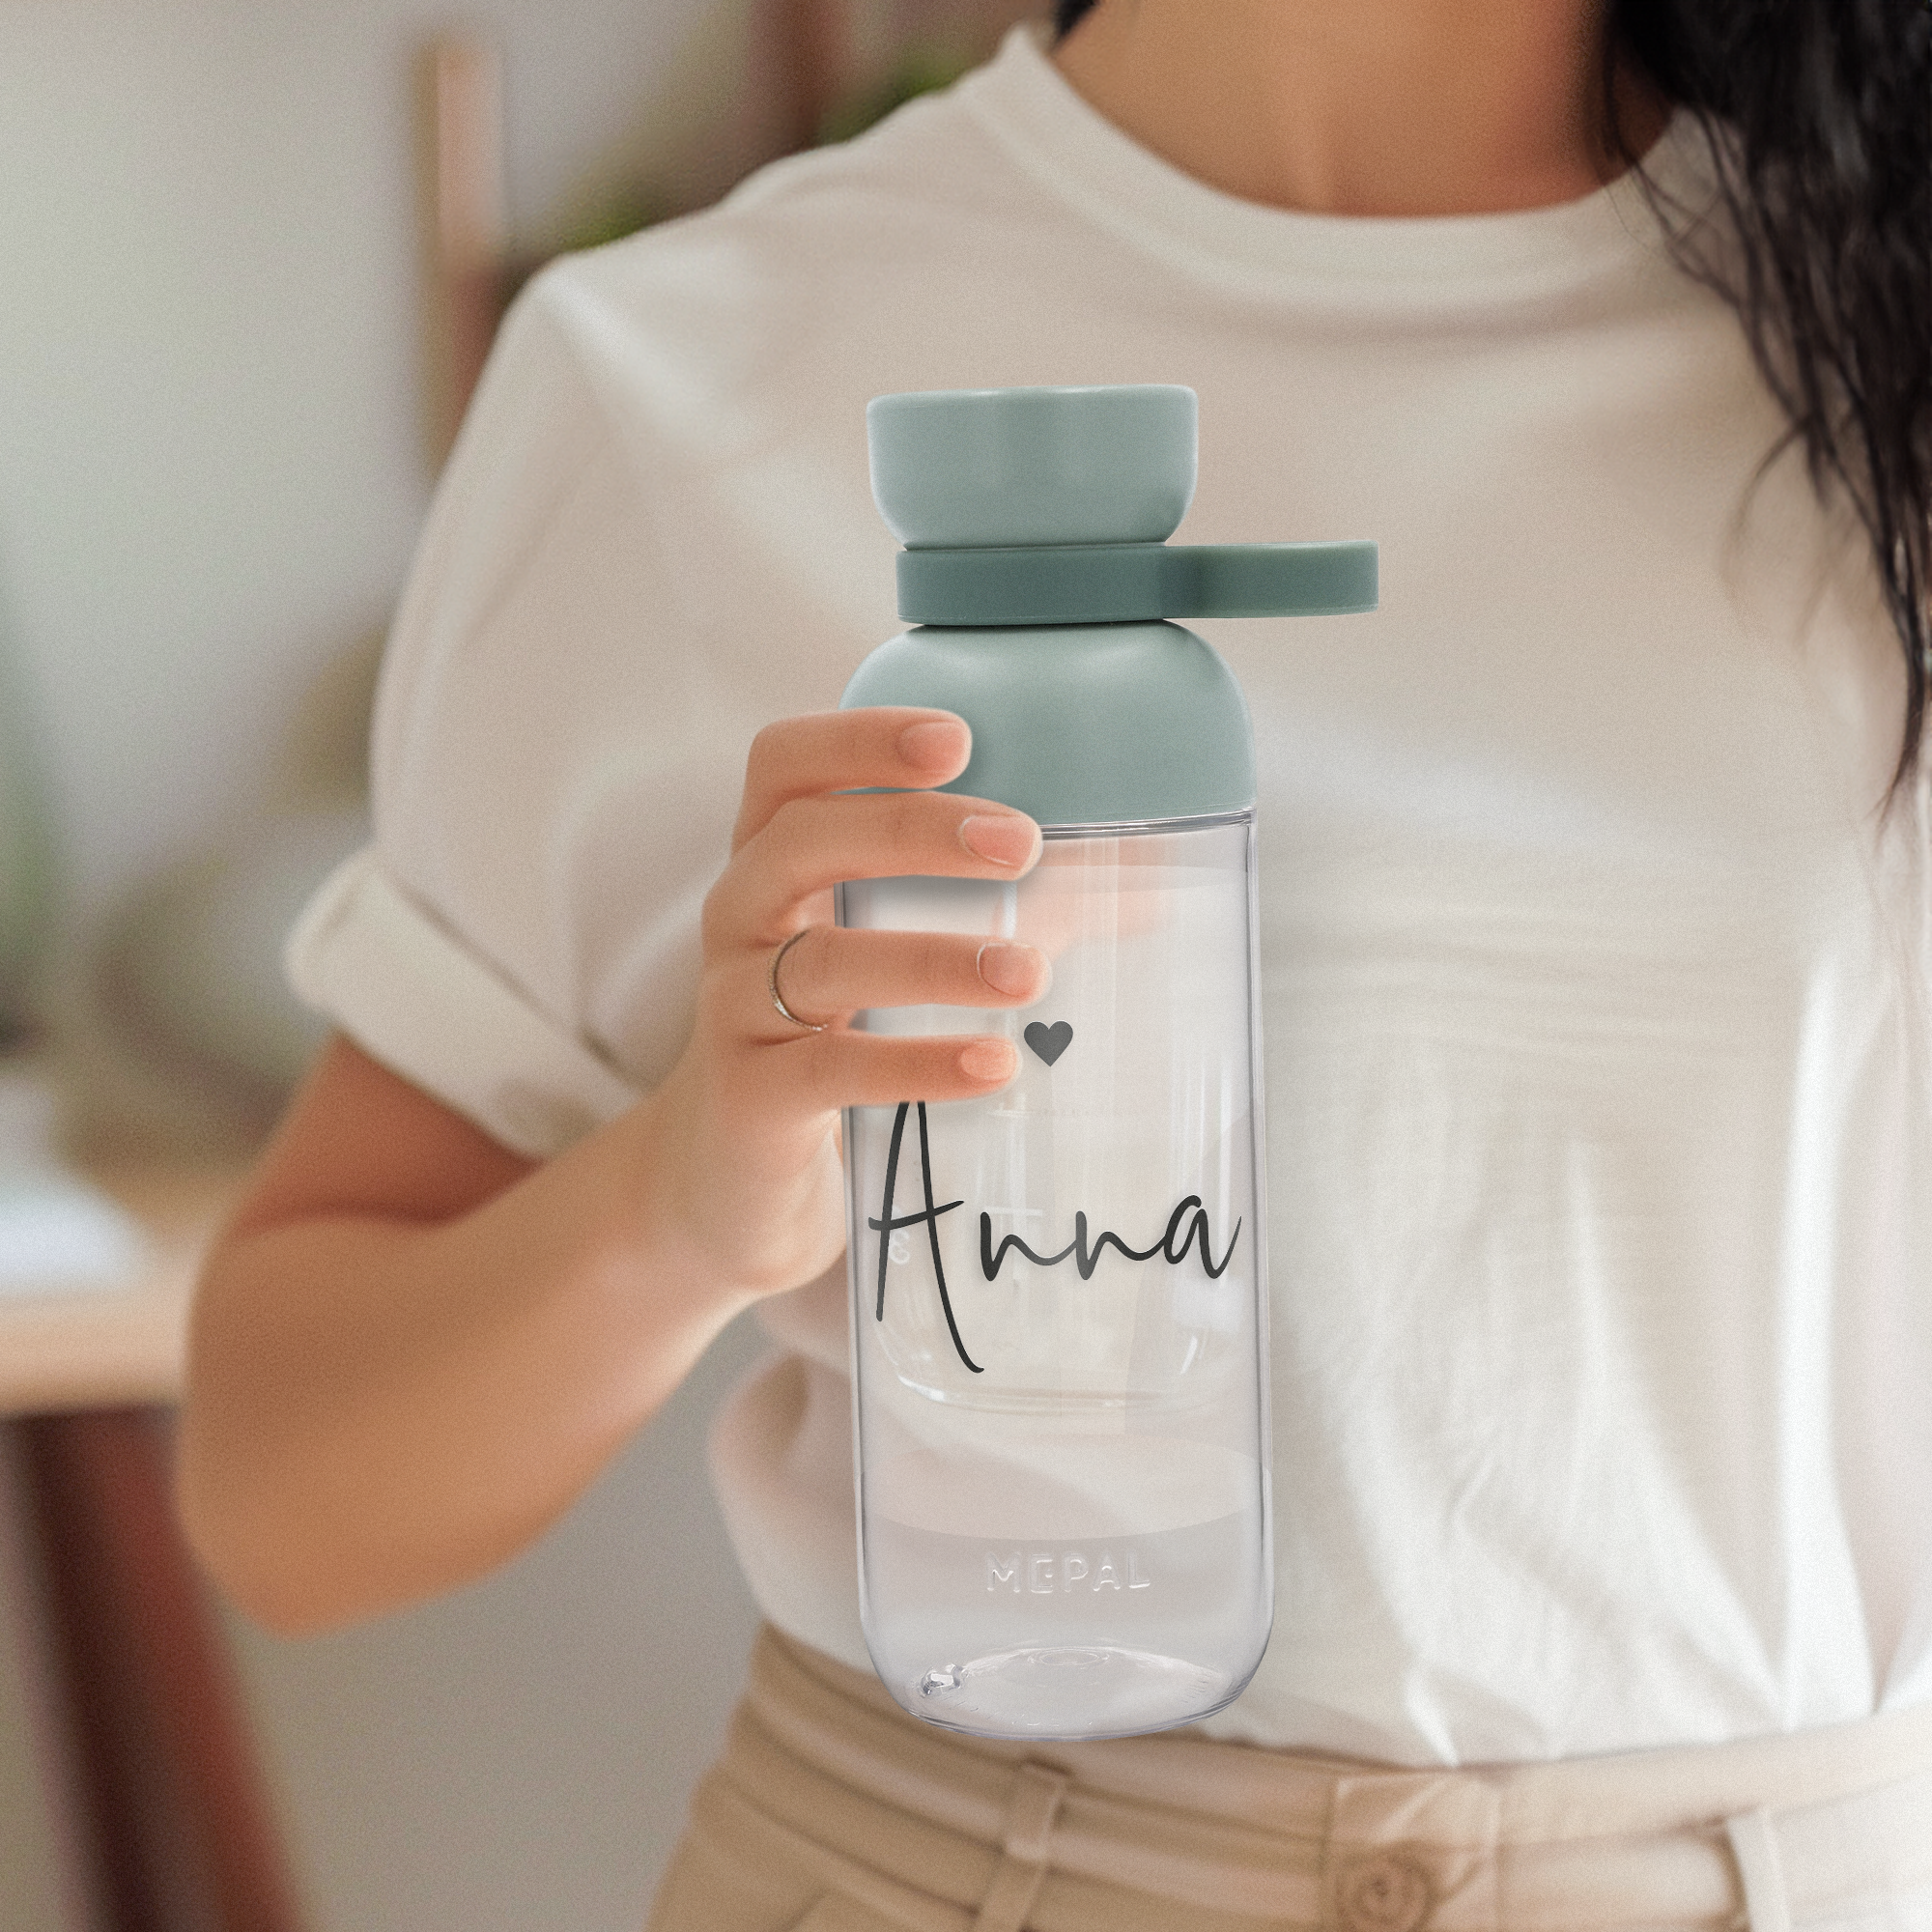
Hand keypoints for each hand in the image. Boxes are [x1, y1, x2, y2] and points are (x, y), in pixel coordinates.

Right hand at [646, 707, 1048, 1300]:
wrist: (734, 1184)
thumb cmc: (833, 1041)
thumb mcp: (894, 960)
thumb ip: (1011, 917)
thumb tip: (1152, 883)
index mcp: (774, 863)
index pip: (784, 765)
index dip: (857, 740)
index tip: (956, 739)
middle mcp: (741, 919)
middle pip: (802, 841)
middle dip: (912, 830)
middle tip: (1020, 843)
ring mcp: (736, 1009)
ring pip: (825, 961)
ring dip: (933, 957)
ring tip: (1030, 973)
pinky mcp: (751, 1098)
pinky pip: (830, 1070)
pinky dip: (914, 1061)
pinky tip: (991, 1062)